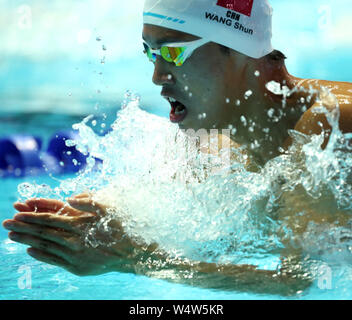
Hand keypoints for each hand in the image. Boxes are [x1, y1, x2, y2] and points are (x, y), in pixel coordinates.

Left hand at [2, 195, 142, 275]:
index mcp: (79, 224)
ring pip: (46, 246)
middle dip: (23, 227)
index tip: (17, 212)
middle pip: (43, 232)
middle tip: (6, 224)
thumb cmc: (120, 228)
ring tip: (12, 237)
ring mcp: (74, 255)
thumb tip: (70, 198)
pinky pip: (54, 261)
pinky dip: (41, 255)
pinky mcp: (76, 267)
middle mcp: (74, 240)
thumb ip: (89, 202)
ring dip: (27, 240)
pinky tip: (31, 251)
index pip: (50, 218)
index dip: (32, 215)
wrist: (131, 253)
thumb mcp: (109, 209)